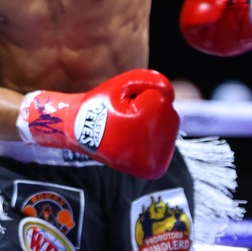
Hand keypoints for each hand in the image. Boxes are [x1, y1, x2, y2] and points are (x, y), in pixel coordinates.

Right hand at [17, 69, 179, 179]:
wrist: (79, 133)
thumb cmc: (101, 105)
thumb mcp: (124, 83)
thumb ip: (153, 80)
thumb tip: (171, 96)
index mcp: (145, 125)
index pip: (160, 99)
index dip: (139, 97)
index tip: (119, 108)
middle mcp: (153, 150)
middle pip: (168, 114)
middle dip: (148, 110)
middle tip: (122, 118)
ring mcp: (153, 163)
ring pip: (168, 127)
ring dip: (152, 123)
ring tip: (128, 128)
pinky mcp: (153, 169)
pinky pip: (165, 143)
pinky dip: (153, 136)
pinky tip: (136, 138)